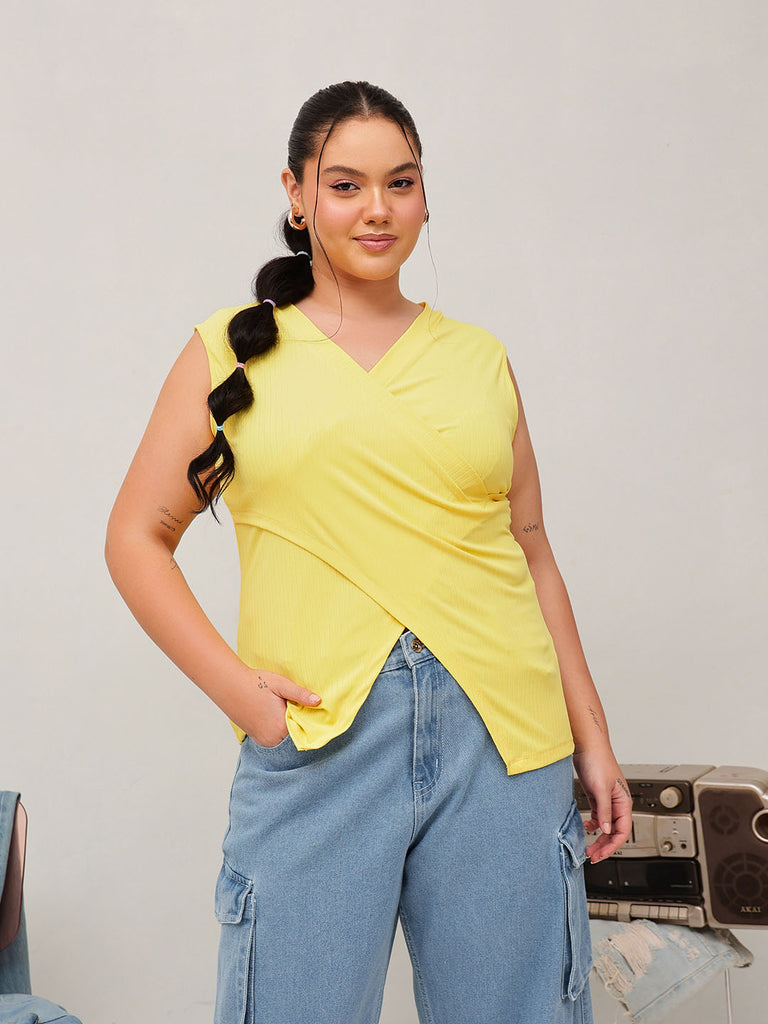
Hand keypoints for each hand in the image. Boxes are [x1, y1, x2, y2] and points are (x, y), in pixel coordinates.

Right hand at [232, 669, 320, 747]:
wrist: (230, 685)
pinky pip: (274, 739)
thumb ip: (300, 695)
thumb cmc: (256, 682)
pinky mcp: (256, 738)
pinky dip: (278, 731)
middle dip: (298, 725)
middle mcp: (273, 739)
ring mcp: (263, 741)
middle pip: (294, 736)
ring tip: (285, 712)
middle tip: (297, 709)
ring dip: (288, 729)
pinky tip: (276, 716)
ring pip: (284, 739)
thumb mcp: (281, 685)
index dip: (309, 721)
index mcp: (281, 727)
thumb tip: (318, 701)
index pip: (304, 730)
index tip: (310, 711)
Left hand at [573, 746, 632, 862]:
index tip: (601, 855)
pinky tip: (586, 826)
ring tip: (588, 847)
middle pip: (614, 831)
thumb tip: (606, 830)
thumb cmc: (597, 761)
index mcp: (623, 802)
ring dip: (598, 837)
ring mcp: (607, 800)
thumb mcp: (600, 788)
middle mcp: (617, 803)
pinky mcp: (597, 796)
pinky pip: (598, 816)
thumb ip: (604, 810)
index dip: (612, 845)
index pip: (622, 831)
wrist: (587, 745)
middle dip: (604, 845)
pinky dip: (593, 823)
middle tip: (592, 856)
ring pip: (605, 825)